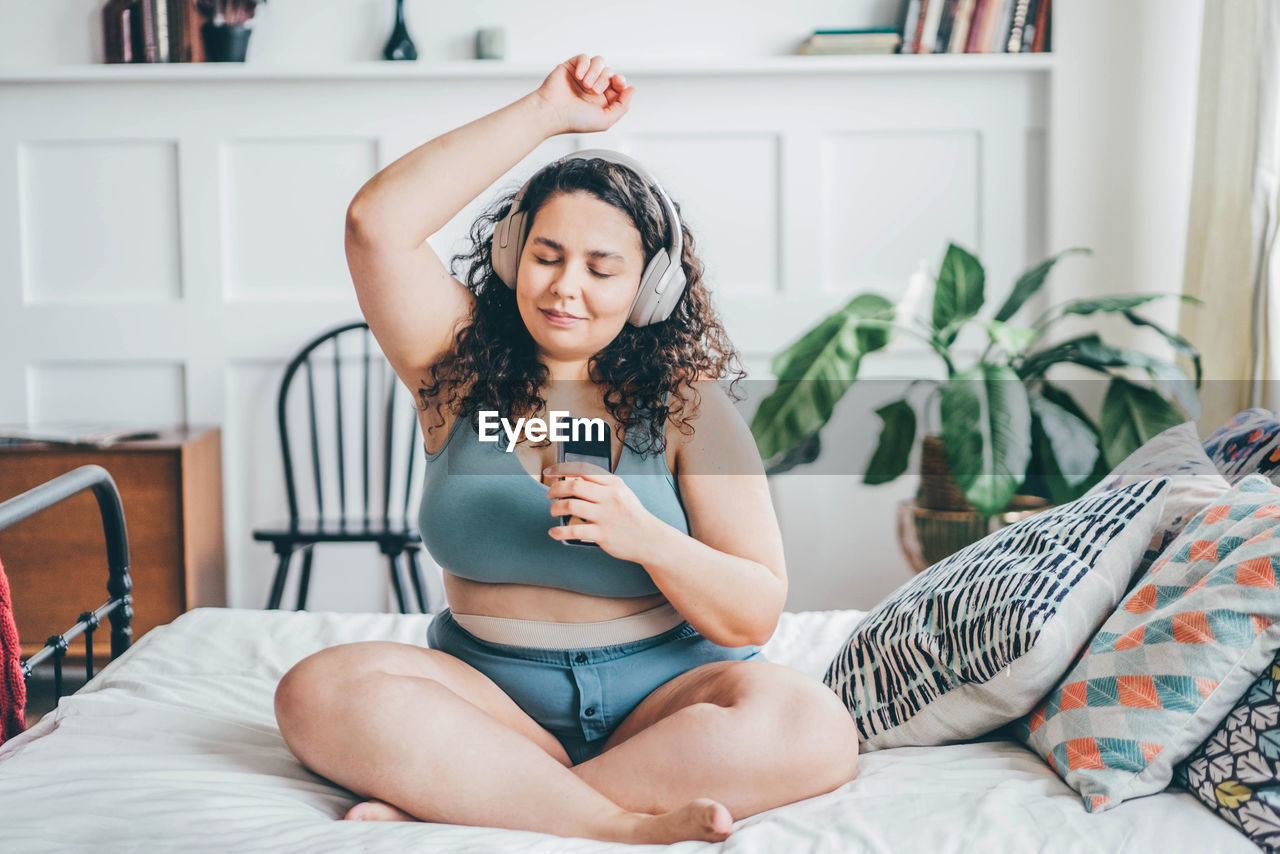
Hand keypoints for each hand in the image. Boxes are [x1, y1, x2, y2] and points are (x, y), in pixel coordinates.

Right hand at [533, 54, 635, 134]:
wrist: (552, 112)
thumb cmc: (574, 120)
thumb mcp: (605, 120)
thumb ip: (623, 106)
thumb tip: (632, 89)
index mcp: (602, 100)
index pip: (618, 84)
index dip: (621, 81)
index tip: (617, 83)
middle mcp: (593, 87)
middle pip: (610, 72)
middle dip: (605, 79)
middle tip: (594, 90)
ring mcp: (583, 77)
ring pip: (599, 62)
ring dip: (595, 72)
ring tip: (585, 84)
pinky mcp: (572, 67)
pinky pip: (585, 58)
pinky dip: (584, 65)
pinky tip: (579, 76)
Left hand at [544, 461, 662, 562]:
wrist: (649, 538)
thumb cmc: (632, 515)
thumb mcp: (622, 493)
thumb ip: (602, 485)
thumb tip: (573, 480)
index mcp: (613, 484)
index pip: (584, 471)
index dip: (563, 470)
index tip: (552, 474)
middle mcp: (609, 498)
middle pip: (574, 487)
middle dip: (556, 489)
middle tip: (550, 494)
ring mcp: (605, 516)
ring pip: (571, 506)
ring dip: (555, 508)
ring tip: (553, 511)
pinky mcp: (602, 534)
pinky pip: (574, 531)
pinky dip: (559, 531)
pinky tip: (554, 532)